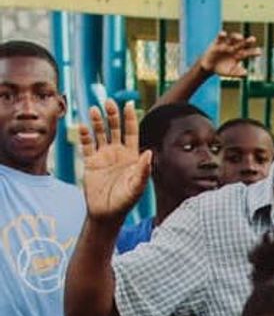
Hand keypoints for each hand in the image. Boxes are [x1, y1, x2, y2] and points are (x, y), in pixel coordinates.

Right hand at [78, 100, 151, 222]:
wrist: (106, 214)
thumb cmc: (125, 202)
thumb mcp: (136, 186)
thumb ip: (143, 170)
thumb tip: (149, 152)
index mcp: (131, 155)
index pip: (131, 132)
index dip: (130, 118)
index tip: (128, 104)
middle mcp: (117, 152)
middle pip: (115, 128)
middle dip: (112, 115)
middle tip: (108, 102)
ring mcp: (103, 156)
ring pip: (100, 133)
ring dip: (97, 121)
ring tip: (94, 109)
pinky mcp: (90, 162)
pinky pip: (86, 145)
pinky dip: (84, 136)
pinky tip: (82, 127)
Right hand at [199, 31, 260, 77]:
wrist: (209, 67)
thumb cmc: (222, 69)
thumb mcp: (229, 73)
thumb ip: (237, 73)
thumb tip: (245, 73)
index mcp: (239, 55)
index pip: (248, 53)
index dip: (254, 52)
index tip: (259, 52)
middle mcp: (234, 48)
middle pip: (242, 43)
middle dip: (248, 41)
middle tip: (253, 39)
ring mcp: (226, 44)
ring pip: (232, 38)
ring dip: (236, 37)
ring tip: (240, 37)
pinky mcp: (217, 42)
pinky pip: (220, 38)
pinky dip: (221, 35)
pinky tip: (224, 34)